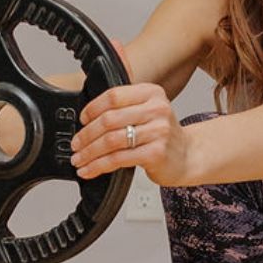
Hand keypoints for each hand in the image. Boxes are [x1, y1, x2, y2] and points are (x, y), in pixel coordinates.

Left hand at [70, 80, 193, 186]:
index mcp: (151, 93)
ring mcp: (159, 131)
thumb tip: (94, 100)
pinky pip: (119, 159)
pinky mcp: (156, 153)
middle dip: (86, 135)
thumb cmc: (162, 135)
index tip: (82, 120)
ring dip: (89, 152)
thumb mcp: (147, 110)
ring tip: (79, 159)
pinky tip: (90, 170)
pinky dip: (99, 166)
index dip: (93, 109)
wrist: (187, 156)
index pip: (114, 96)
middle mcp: (157, 109)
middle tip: (76, 145)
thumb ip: (124, 104)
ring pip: (111, 141)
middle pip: (109, 120)